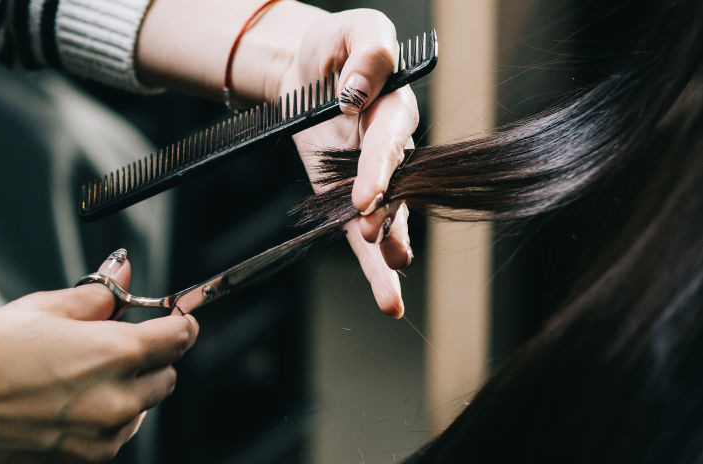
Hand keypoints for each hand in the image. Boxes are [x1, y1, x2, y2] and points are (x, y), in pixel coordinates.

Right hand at [0, 249, 197, 462]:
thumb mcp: (45, 307)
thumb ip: (99, 294)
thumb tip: (125, 274)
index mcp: (114, 353)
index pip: (179, 337)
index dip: (180, 322)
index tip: (176, 318)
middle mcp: (116, 400)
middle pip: (167, 374)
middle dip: (152, 356)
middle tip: (116, 343)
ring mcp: (102, 437)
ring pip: (144, 407)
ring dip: (130, 389)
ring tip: (81, 376)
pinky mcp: (85, 461)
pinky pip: (117, 436)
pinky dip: (108, 418)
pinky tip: (71, 403)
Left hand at [281, 9, 417, 316]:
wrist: (306, 69)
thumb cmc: (335, 45)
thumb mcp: (355, 29)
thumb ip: (368, 53)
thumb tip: (358, 94)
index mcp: (394, 106)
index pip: (390, 139)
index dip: (380, 167)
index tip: (367, 195)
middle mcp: (390, 147)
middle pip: (396, 185)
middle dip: (387, 213)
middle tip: (373, 234)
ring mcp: (372, 177)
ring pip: (388, 217)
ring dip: (388, 247)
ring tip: (391, 278)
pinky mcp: (348, 197)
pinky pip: (360, 232)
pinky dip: (373, 265)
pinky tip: (387, 297)